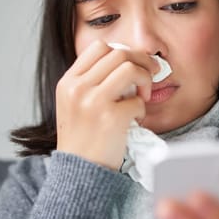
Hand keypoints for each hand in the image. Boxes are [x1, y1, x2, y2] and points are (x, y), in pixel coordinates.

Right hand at [55, 40, 159, 169]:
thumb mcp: (74, 104)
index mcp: (68, 82)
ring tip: (143, 97)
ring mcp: (93, 103)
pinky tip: (135, 120)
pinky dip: (142, 109)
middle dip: (141, 62)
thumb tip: (127, 62)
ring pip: (130, 69)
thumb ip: (91, 82)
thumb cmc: (82, 140)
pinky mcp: (110, 119)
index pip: (99, 47)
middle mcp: (78, 88)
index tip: (134, 64)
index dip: (124, 52)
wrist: (79, 172)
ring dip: (144, 80)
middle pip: (119, 54)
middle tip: (150, 75)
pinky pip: (138, 101)